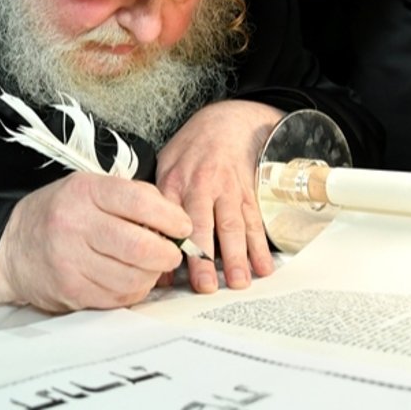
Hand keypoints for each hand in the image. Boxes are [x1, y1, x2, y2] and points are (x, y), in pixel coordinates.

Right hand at [0, 173, 188, 311]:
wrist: (11, 248)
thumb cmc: (58, 214)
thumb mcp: (89, 188)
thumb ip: (132, 197)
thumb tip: (175, 218)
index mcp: (84, 192)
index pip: (139, 202)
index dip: (170, 217)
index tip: (182, 226)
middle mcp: (75, 225)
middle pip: (139, 246)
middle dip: (167, 253)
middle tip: (172, 253)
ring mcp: (71, 262)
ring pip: (133, 277)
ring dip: (152, 275)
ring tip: (150, 266)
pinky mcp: (72, 291)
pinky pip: (119, 297)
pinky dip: (134, 290)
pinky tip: (130, 279)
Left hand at [155, 100, 280, 294]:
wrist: (225, 124)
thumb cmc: (189, 152)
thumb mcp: (163, 167)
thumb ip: (156, 205)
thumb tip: (146, 244)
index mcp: (174, 182)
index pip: (169, 217)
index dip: (168, 244)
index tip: (166, 272)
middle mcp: (201, 186)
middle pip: (202, 225)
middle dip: (204, 257)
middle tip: (206, 286)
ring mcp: (227, 190)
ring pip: (232, 226)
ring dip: (237, 256)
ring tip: (239, 281)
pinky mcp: (247, 194)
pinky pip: (254, 222)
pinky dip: (260, 246)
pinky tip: (263, 266)